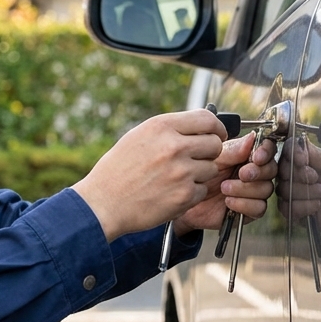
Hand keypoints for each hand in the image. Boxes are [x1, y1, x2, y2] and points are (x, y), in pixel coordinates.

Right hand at [73, 109, 225, 240]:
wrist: (103, 203)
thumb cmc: (117, 170)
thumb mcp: (138, 137)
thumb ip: (169, 130)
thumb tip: (199, 126)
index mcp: (162, 127)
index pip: (207, 119)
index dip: (217, 127)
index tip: (217, 134)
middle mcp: (174, 146)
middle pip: (215, 144)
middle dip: (209, 152)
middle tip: (195, 160)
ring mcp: (181, 172)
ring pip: (211, 169)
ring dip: (199, 174)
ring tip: (174, 179)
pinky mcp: (184, 196)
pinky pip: (202, 191)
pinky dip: (190, 194)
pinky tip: (170, 193)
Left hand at [173, 133, 277, 234]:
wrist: (187, 199)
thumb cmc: (198, 176)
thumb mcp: (213, 159)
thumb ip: (233, 151)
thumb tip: (252, 137)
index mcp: (247, 156)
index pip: (268, 150)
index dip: (266, 152)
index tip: (257, 157)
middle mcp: (254, 173)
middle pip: (271, 169)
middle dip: (257, 171)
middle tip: (241, 173)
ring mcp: (253, 191)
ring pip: (266, 189)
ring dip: (245, 188)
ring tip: (224, 187)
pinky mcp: (249, 209)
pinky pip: (259, 207)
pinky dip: (244, 204)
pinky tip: (229, 201)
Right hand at [275, 138, 320, 228]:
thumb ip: (316, 155)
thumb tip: (300, 142)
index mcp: (301, 158)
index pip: (287, 149)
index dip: (292, 153)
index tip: (303, 160)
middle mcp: (291, 173)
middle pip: (282, 170)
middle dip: (299, 174)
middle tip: (316, 177)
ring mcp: (289, 192)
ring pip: (284, 189)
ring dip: (304, 191)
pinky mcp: (291, 210)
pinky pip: (287, 208)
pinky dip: (303, 206)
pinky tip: (317, 204)